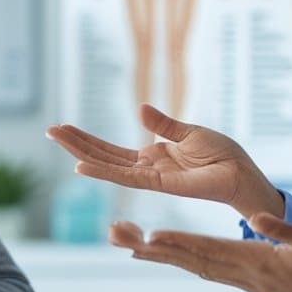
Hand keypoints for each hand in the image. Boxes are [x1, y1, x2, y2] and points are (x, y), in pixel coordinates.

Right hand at [46, 103, 281, 218]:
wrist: (242, 173)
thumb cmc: (223, 155)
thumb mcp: (189, 132)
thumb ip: (163, 124)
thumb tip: (139, 108)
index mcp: (153, 156)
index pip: (111, 150)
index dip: (87, 139)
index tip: (64, 128)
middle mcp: (146, 168)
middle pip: (103, 156)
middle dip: (75, 144)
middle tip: (49, 130)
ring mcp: (150, 177)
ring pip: (107, 166)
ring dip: (80, 153)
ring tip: (56, 139)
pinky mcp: (160, 183)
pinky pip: (126, 177)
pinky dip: (102, 172)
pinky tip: (81, 166)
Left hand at [109, 215, 291, 291]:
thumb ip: (284, 229)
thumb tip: (257, 218)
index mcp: (257, 264)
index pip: (208, 251)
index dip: (176, 243)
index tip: (145, 237)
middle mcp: (245, 277)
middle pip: (191, 261)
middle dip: (152, 249)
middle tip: (116, 235)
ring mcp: (248, 286)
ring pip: (198, 268)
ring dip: (165, 256)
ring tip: (131, 245)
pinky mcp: (255, 289)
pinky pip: (213, 273)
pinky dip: (190, 263)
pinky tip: (175, 256)